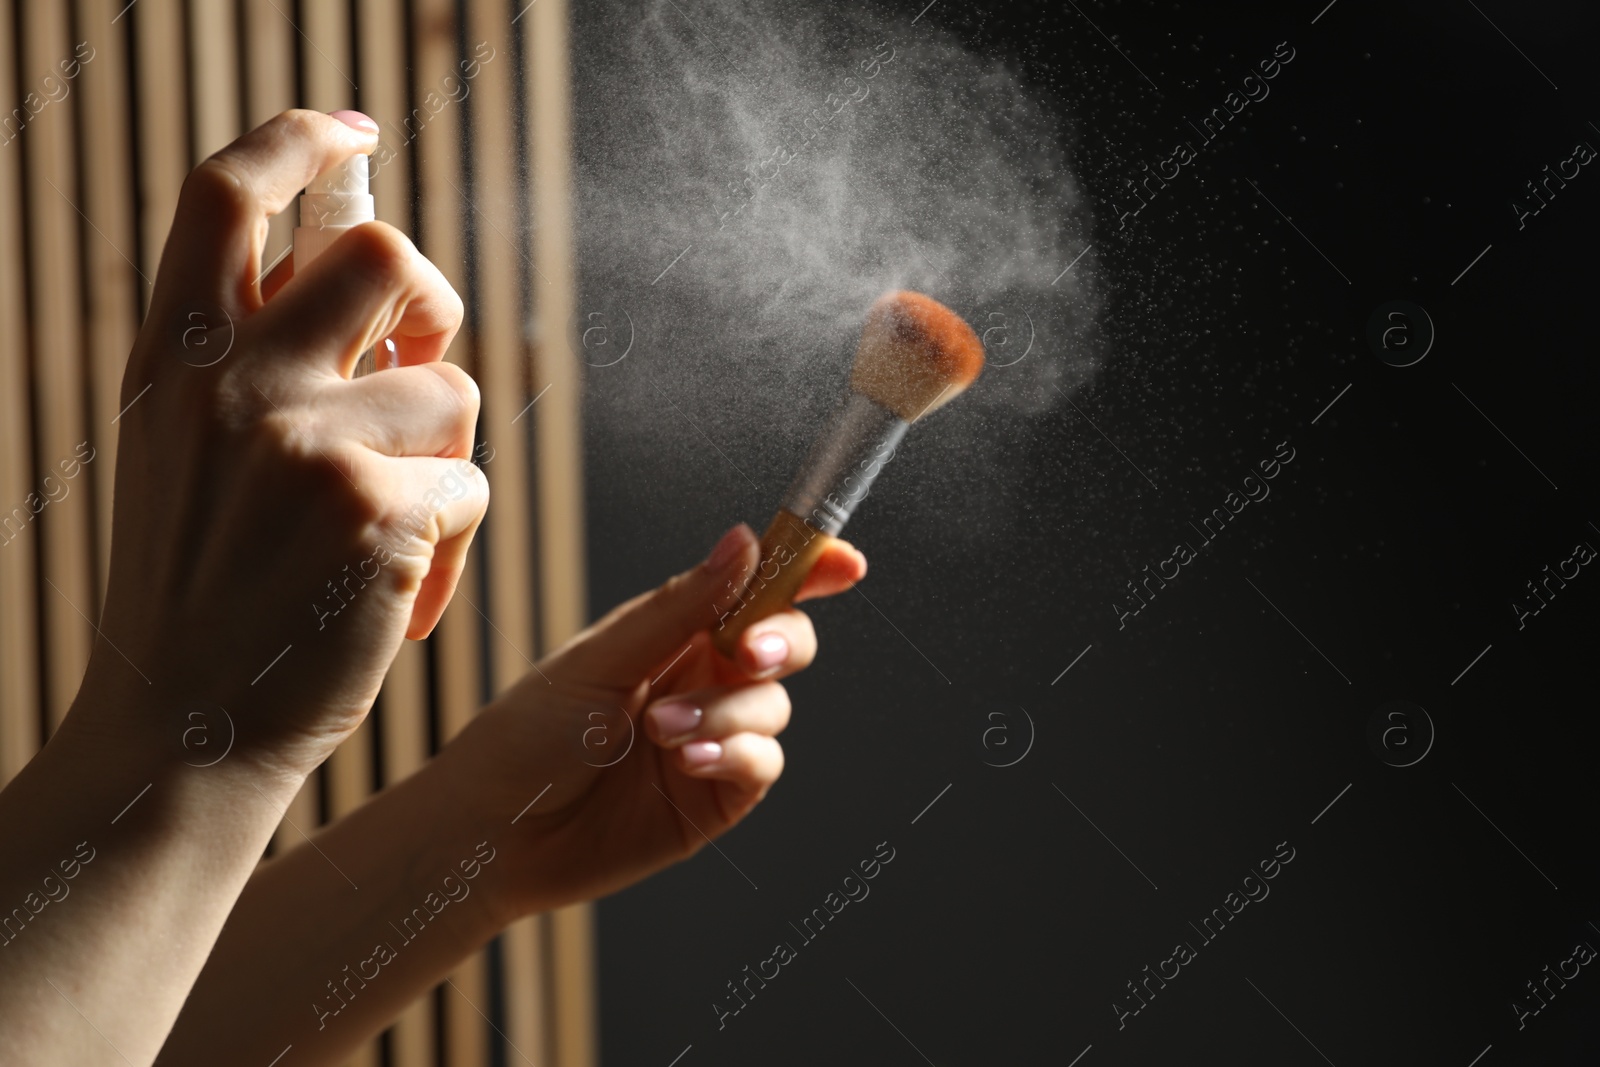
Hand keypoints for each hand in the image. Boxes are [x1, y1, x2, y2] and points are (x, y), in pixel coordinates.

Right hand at [86, 110, 485, 777]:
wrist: (186, 733)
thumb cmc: (205, 594)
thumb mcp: (188, 452)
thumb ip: (254, 360)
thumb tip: (365, 276)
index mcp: (176, 358)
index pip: (225, 193)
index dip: (295, 141)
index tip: (349, 132)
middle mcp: (234, 381)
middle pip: (383, 253)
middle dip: (430, 302)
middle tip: (421, 362)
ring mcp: (306, 442)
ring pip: (451, 388)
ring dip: (442, 463)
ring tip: (389, 540)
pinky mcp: (380, 509)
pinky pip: (470, 485)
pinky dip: (453, 543)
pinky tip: (398, 598)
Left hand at [448, 523, 866, 919]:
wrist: (493, 834)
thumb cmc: (527, 736)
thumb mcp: (601, 657)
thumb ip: (681, 606)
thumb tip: (746, 541)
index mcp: (674, 632)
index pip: (755, 589)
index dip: (807, 572)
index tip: (843, 564)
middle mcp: (702, 678)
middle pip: (783, 641)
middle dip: (778, 640)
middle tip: (746, 651)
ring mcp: (714, 736)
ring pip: (774, 704)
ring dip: (728, 709)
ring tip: (662, 730)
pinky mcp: (718, 796)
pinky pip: (762, 763)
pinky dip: (736, 752)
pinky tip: (688, 760)